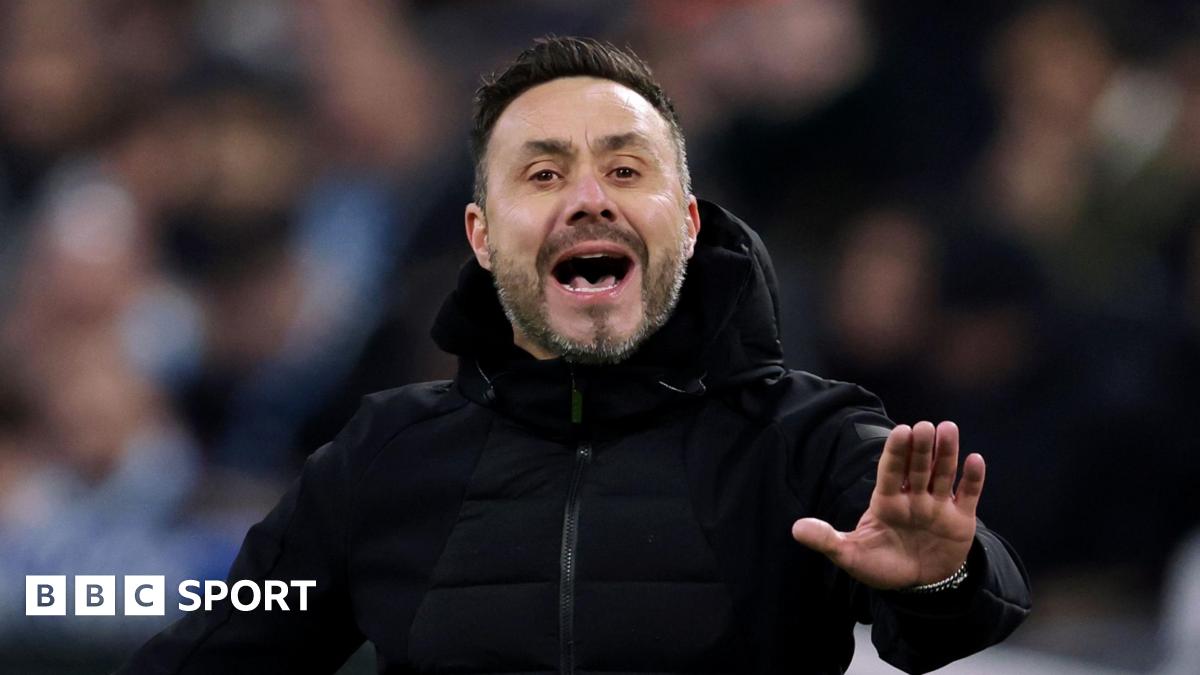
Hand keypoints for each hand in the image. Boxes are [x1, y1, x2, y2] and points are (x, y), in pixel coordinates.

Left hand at [791, 421, 983, 589]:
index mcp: (886, 502)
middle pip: (917, 468)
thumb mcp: (851, 556)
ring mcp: (937, 506)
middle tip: (925, 426)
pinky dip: (972, 479)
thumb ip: (827, 540)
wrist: (919, 586)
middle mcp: (913, 498)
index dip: (895, 452)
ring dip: (947, 453)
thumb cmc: (881, 566)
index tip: (900, 431)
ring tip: (948, 429)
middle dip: (921, 448)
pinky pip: (968, 495)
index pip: (890, 472)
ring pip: (943, 475)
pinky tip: (976, 459)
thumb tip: (796, 529)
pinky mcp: (960, 519)